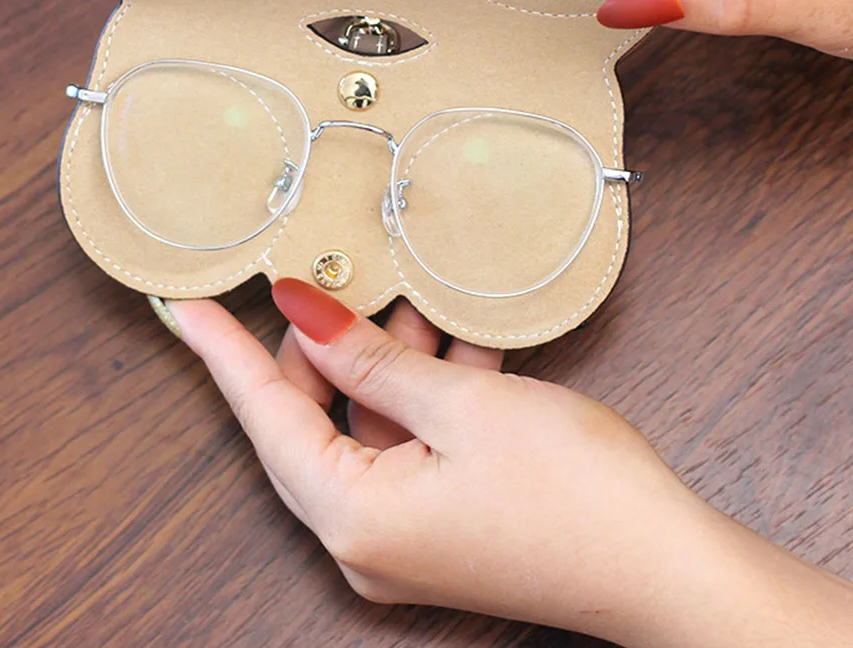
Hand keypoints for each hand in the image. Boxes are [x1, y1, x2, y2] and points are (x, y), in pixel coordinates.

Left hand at [169, 282, 852, 646]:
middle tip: (329, 281)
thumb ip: (369, 358)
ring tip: (406, 302)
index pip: (264, 413)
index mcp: (352, 516)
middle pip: (310, 421)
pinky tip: (450, 346)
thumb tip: (301, 311)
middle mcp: (362, 540)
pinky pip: (404, 448)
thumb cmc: (576, 493)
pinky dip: (420, 398)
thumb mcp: (462, 404)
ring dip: (383, 365)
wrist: (668, 570)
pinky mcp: (437, 529)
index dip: (223, 350)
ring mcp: (400, 541)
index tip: (184, 305)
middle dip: (323, 347)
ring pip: (364, 428)